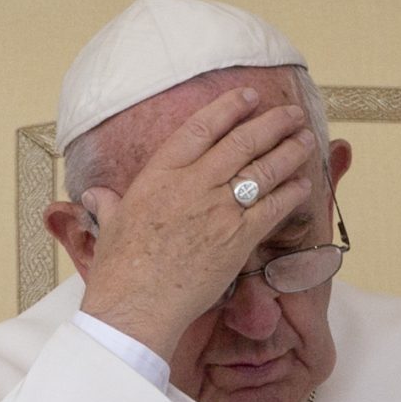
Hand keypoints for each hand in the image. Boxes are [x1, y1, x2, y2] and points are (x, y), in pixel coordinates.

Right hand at [74, 87, 315, 358]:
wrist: (137, 304)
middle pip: (242, 142)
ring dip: (289, 151)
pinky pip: (274, 208)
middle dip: (272, 124)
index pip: (201, 127)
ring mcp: (219, 210)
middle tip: (292, 113)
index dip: (229, 108)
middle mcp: (193, 184)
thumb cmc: (121, 268)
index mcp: (160, 174)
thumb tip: (94, 195)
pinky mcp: (239, 238)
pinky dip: (292, 193)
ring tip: (305, 138)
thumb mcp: (111, 225)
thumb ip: (109, 203)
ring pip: (264, 170)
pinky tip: (305, 183)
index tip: (249, 97)